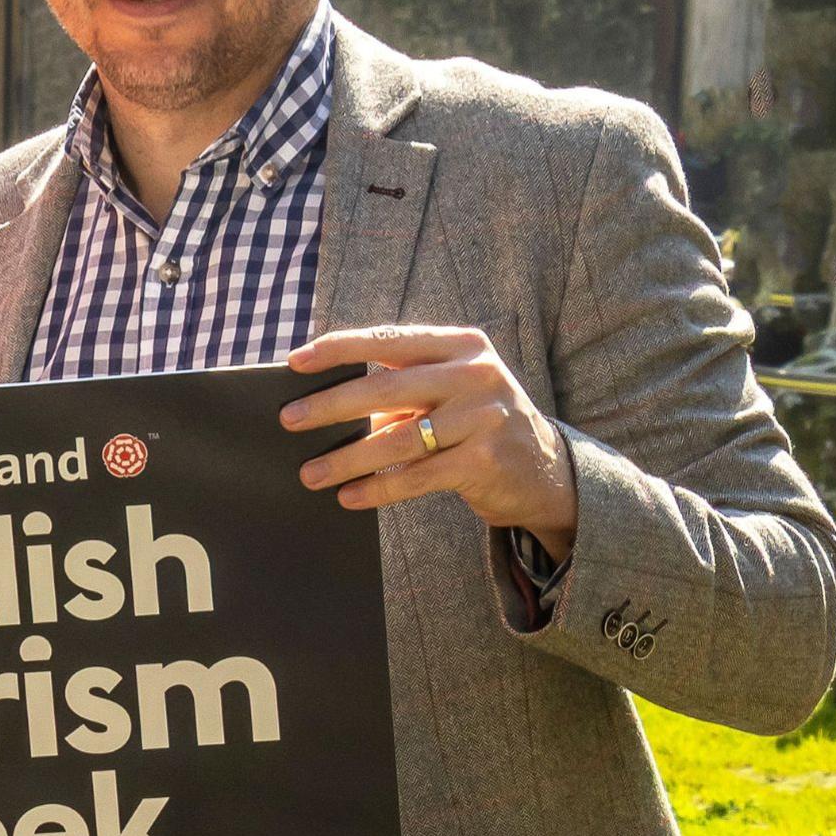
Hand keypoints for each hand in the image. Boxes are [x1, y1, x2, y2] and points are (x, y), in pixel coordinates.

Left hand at [284, 326, 576, 554]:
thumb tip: (324, 402)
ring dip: (346, 458)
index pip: (388, 340)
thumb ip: (401, 386)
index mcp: (462, 345)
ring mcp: (485, 417)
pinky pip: (417, 477)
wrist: (547, 472)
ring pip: (397, 438)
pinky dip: (377, 488)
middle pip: (386, 387)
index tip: (294, 362)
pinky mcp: (487, 460)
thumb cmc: (477, 424)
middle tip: (289, 419)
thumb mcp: (450, 391)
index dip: (338, 349)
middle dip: (330, 406)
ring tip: (310, 473)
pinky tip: (348, 496)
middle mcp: (476, 374)